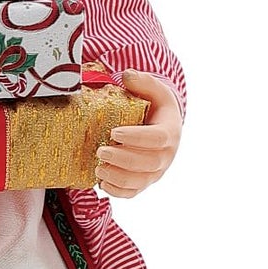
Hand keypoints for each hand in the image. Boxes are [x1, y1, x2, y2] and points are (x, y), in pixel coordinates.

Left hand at [94, 70, 181, 198]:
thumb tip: (127, 75)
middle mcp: (166, 156)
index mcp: (170, 133)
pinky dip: (117, 191)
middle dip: (122, 159)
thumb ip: (143, 81)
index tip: (114, 132)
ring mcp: (156, 172)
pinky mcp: (145, 183)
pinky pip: (133, 193)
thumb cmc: (156, 109)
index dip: (136, 137)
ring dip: (117, 177)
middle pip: (148, 164)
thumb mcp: (154, 90)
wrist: (162, 129)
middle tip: (100, 150)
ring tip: (97, 167)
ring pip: (140, 181)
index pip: (157, 139)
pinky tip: (101, 181)